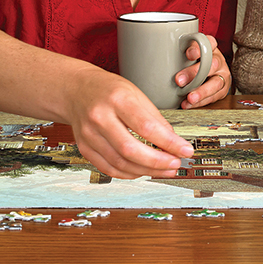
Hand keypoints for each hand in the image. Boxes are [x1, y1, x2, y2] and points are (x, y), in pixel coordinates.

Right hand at [66, 67, 193, 179]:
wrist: (76, 90)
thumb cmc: (109, 89)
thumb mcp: (135, 92)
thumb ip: (154, 117)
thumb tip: (173, 141)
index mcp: (117, 99)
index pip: (147, 127)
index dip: (169, 142)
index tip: (186, 150)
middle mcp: (100, 117)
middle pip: (131, 150)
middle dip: (158, 162)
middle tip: (176, 164)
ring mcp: (89, 135)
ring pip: (121, 163)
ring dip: (147, 171)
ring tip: (166, 169)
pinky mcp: (85, 148)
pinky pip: (109, 169)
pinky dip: (130, 174)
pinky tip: (144, 170)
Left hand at [177, 35, 231, 107]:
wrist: (208, 75)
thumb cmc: (194, 62)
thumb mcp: (188, 54)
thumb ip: (180, 53)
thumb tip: (159, 56)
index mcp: (210, 47)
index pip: (209, 43)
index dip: (199, 48)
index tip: (188, 55)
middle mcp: (218, 60)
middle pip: (211, 64)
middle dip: (195, 73)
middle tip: (179, 81)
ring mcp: (222, 75)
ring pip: (216, 83)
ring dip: (201, 91)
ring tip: (189, 98)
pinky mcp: (222, 90)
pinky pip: (213, 97)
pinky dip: (200, 102)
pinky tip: (189, 104)